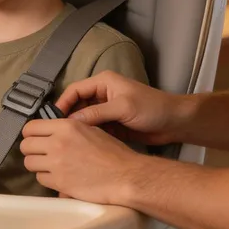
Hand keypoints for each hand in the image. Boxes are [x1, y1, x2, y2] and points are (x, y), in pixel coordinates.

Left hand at [20, 118, 143, 204]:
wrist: (125, 175)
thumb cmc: (113, 153)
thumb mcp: (90, 130)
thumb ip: (68, 129)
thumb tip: (51, 132)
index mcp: (66, 126)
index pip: (31, 127)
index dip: (31, 133)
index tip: (35, 138)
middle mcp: (57, 143)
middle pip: (25, 145)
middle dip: (31, 149)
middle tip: (41, 153)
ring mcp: (56, 163)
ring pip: (29, 162)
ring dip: (37, 164)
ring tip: (49, 166)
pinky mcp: (59, 182)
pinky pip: (40, 178)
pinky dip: (46, 178)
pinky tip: (58, 176)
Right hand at [54, 71, 187, 145]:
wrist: (175, 123)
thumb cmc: (152, 108)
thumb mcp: (123, 108)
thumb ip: (96, 113)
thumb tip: (71, 121)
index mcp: (103, 82)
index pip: (74, 91)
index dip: (62, 104)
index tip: (53, 120)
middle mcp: (102, 94)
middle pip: (76, 105)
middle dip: (67, 118)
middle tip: (57, 134)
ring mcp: (106, 110)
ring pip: (83, 119)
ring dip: (76, 129)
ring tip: (65, 142)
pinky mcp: (111, 124)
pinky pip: (93, 129)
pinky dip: (87, 136)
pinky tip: (80, 146)